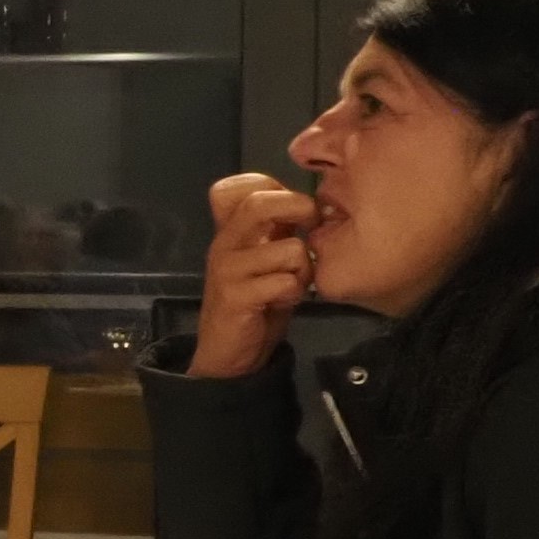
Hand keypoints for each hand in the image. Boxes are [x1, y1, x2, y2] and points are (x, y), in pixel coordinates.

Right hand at [194, 171, 318, 377]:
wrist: (227, 351)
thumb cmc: (254, 301)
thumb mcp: (265, 259)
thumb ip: (279, 232)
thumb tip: (313, 206)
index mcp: (232, 230)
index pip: (238, 187)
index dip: (274, 187)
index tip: (296, 209)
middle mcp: (224, 243)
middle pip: (259, 203)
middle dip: (298, 210)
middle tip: (311, 230)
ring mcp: (227, 269)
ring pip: (289, 249)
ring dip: (304, 270)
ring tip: (293, 284)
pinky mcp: (235, 297)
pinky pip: (285, 283)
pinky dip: (294, 294)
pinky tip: (283, 302)